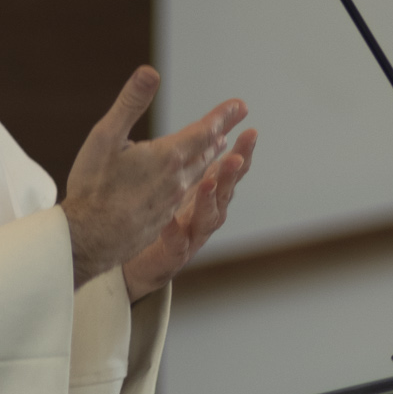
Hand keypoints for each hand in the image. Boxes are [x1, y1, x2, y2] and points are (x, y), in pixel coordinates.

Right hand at [62, 66, 251, 291]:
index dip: (223, 115)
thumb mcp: (105, 137)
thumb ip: (130, 103)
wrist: (88, 240)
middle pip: (205, 152)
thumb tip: (150, 71)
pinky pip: (184, 194)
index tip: (240, 104)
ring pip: (196, 174)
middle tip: (234, 120)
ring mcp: (172, 203)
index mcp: (168, 157)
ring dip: (209, 156)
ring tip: (216, 145)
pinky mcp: (163, 219)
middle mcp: (178, 180)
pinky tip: (185, 181)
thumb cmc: (92, 186)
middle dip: (218, 132)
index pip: (205, 130)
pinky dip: (193, 179)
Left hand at [121, 126, 255, 299]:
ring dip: (209, 200)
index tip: (251, 131)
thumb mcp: (182, 185)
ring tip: (207, 182)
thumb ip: (199, 163)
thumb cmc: (164, 217)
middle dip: (232, 174)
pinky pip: (176, 243)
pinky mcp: (174, 255)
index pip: (231, 171)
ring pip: (208, 218)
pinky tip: (168, 219)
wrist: (141, 262)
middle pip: (225, 192)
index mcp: (209, 194)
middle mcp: (207, 214)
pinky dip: (174, 232)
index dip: (243, 153)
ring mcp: (193, 236)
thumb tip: (218, 133)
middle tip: (236, 157)